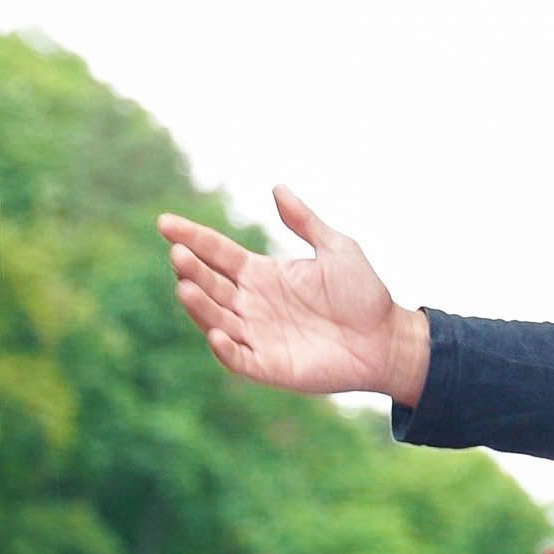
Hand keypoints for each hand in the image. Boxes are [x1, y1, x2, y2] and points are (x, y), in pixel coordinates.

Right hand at [158, 187, 427, 401]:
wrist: (388, 339)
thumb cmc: (364, 294)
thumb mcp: (337, 248)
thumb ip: (304, 221)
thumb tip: (277, 187)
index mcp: (262, 274)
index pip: (217, 253)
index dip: (191, 237)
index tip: (165, 222)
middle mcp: (252, 303)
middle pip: (210, 284)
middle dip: (191, 269)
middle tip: (178, 253)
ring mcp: (257, 335)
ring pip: (215, 318)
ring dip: (199, 305)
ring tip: (185, 286)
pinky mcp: (268, 366)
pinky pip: (238, 358)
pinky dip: (225, 348)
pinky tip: (217, 333)